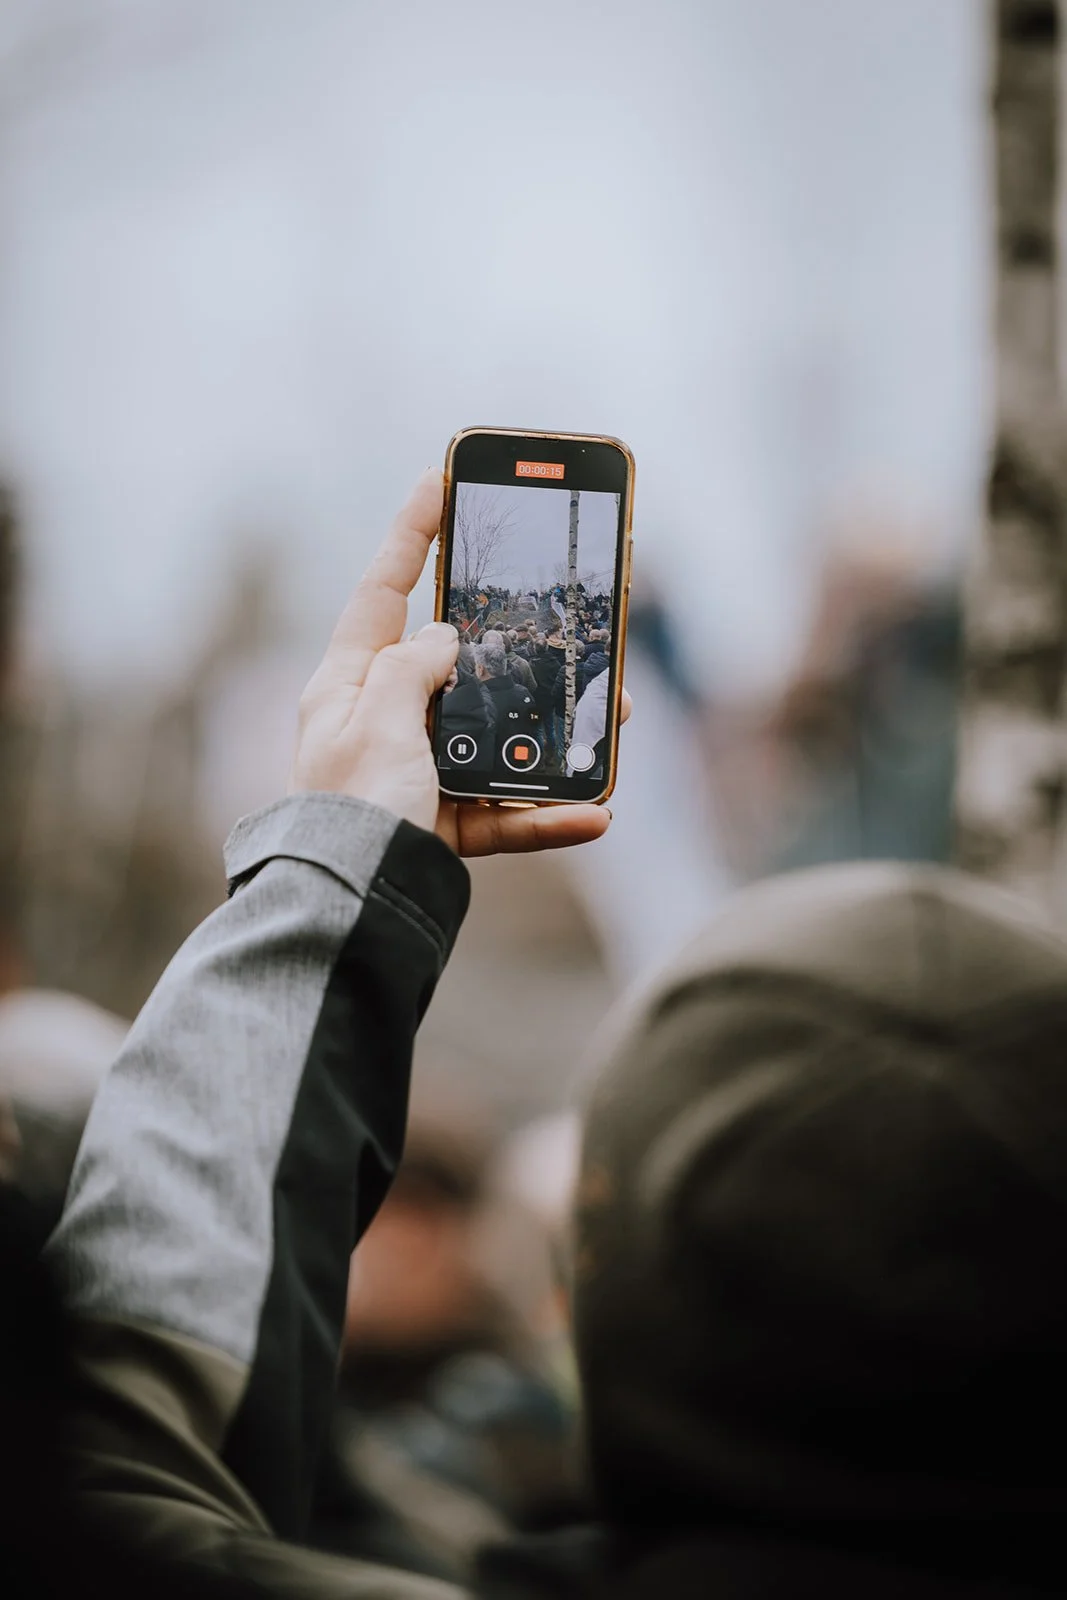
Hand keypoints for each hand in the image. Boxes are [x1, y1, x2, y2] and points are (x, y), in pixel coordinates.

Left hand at [291, 470, 628, 854]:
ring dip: (557, 731)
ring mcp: (417, 775)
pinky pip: (506, 813)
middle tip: (568, 614)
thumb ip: (411, 667)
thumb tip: (443, 636)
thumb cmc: (351, 810)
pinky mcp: (444, 826)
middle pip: (459, 665)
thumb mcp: (376, 721)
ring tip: (611, 716)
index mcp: (348, 685)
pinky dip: (549, 814)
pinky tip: (594, 813)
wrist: (348, 909)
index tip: (438, 481)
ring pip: (498, 737)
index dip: (412, 534)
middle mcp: (381, 723)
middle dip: (518, 644)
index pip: (382, 591)